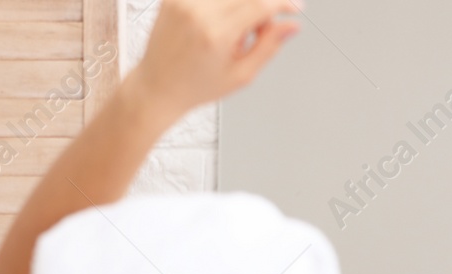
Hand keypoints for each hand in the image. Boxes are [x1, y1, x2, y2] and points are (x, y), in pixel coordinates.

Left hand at [129, 0, 301, 112]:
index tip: (295, 9)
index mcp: (216, 35)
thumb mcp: (241, 75)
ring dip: (241, 7)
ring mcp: (182, 1)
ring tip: (232, 32)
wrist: (157, 87)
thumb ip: (268, 47)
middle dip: (261, 9)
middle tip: (256, 32)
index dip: (283, 4)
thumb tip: (292, 25)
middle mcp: (197, 12)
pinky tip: (216, 25)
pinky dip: (223, 6)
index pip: (260, 5)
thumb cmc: (195, 87)